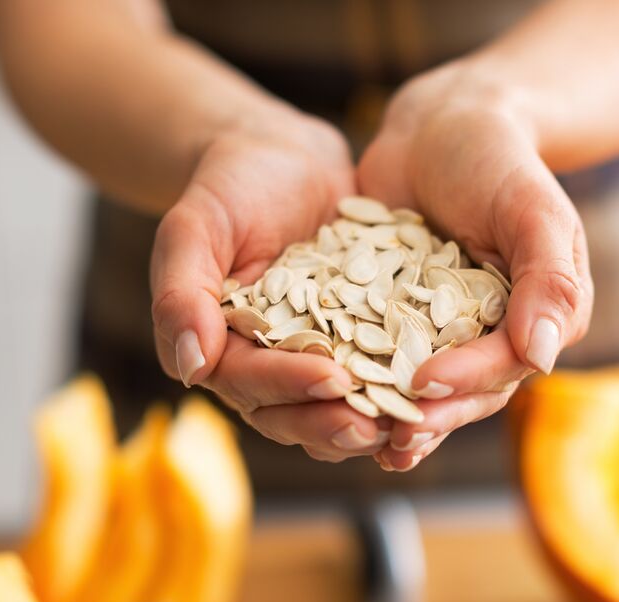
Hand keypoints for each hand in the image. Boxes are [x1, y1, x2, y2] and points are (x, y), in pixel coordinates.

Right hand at [151, 111, 392, 460]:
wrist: (284, 158)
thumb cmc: (228, 186)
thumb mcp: (194, 227)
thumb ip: (181, 295)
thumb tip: (189, 369)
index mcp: (220, 349)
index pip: (250, 383)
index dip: (290, 386)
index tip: (331, 379)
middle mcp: (265, 365)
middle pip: (294, 414)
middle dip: (333, 423)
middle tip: (376, 427)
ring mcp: (314, 358)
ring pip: (336, 410)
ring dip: (371, 422)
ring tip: (409, 425)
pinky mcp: (357, 343)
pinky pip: (377, 376)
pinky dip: (401, 390)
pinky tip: (437, 388)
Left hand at [357, 62, 593, 470]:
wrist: (438, 127)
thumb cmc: (498, 159)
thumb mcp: (532, 208)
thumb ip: (549, 279)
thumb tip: (545, 357)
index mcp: (535, 319)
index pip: (503, 366)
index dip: (466, 381)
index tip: (426, 384)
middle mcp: (490, 335)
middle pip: (461, 392)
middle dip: (427, 418)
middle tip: (390, 441)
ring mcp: (437, 332)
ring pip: (418, 388)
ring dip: (390, 417)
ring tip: (357, 441)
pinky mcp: (390, 319)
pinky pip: (374, 357)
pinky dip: (353, 381)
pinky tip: (322, 398)